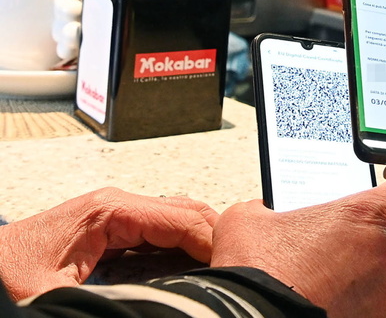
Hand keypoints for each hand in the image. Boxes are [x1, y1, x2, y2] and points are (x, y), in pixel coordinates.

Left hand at [0, 188, 217, 300]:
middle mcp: (117, 206)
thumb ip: (112, 296)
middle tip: (236, 270)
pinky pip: (160, 234)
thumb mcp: (57, 293)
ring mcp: (116, 217)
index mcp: (110, 210)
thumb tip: (154, 304)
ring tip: (221, 270)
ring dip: (201, 243)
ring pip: (178, 221)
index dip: (214, 243)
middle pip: (189, 212)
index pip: (183, 218)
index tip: (233, 269)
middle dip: (216, 239)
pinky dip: (183, 249)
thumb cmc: (5, 275)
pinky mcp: (111, 232)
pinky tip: (193, 270)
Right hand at [210, 183, 385, 317]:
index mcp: (363, 215)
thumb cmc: (259, 272)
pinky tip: (339, 306)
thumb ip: (264, 207)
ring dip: (375, 278)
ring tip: (337, 286)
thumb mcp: (248, 221)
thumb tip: (261, 209)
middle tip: (355, 253)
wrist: (256, 317)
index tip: (378, 211)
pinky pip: (385, 308)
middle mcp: (385, 248)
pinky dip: (367, 308)